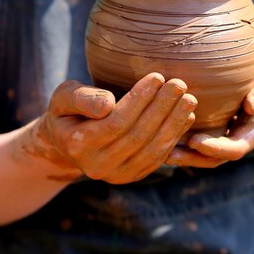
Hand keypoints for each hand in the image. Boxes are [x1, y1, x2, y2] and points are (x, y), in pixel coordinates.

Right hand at [37, 73, 196, 183]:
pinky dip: (175, 137)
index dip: (139, 100)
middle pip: (138, 136)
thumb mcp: (64, 97)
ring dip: (174, 124)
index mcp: (78, 145)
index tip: (157, 77)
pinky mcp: (133, 176)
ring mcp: (117, 175)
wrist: (68, 142)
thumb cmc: (68, 111)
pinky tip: (187, 117)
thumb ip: (82, 98)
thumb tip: (108, 105)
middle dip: (162, 109)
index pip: (117, 122)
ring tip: (189, 99)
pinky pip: (158, 158)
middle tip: (180, 84)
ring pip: (152, 150)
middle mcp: (98, 166)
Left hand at [165, 34, 253, 167]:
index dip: (216, 148)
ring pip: (204, 153)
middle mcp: (241, 133)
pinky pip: (196, 137)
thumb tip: (251, 106)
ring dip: (183, 155)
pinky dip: (180, 139)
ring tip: (160, 151)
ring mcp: (227, 130)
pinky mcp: (213, 122)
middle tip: (168, 153)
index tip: (195, 141)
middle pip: (217, 157)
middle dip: (193, 158)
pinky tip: (159, 133)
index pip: (237, 147)